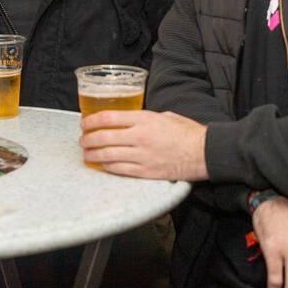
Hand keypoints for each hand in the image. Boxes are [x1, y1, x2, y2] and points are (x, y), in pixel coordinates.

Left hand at [78, 109, 208, 180]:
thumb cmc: (188, 133)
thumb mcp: (165, 116)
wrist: (204, 152)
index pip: (108, 117)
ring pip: (107, 155)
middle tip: (82, 140)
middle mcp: (140, 136)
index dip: (91, 121)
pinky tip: (101, 164)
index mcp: (144, 119)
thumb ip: (145, 118)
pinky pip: (119, 169)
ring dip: (92, 155)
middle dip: (87, 139)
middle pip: (103, 137)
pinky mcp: (146, 171)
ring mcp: (142, 155)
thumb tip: (130, 120)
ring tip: (87, 154)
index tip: (84, 123)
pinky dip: (106, 167)